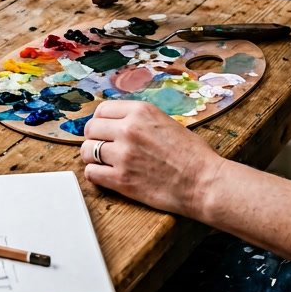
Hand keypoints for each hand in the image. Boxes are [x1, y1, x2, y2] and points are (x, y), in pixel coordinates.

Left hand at [80, 100, 222, 217]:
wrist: (203, 182)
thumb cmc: (191, 154)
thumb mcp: (165, 122)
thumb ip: (139, 120)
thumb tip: (118, 122)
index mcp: (140, 112)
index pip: (102, 110)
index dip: (100, 121)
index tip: (103, 129)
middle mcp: (128, 129)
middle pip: (91, 129)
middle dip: (94, 137)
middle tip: (101, 146)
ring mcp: (123, 154)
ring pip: (87, 151)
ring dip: (92, 157)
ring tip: (103, 161)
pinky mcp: (121, 180)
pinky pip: (91, 173)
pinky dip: (95, 174)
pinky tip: (105, 175)